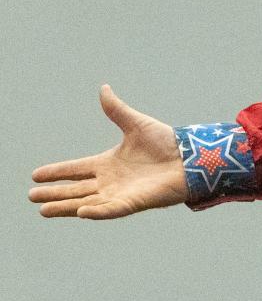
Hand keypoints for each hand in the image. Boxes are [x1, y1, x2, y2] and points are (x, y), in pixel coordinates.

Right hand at [29, 85, 187, 218]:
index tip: (35, 175)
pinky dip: (97, 212)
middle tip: (31, 196)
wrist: (192, 157)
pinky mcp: (133, 203)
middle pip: (75, 189)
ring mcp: (120, 194)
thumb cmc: (167, 143)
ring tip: (44, 210)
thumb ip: (117, 110)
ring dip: (66, 207)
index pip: (76, 169)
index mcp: (108, 163)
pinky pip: (111, 210)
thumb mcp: (136, 124)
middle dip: (54, 193)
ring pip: (86, 203)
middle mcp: (110, 181)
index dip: (57, 171)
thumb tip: (104, 88)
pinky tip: (80, 212)